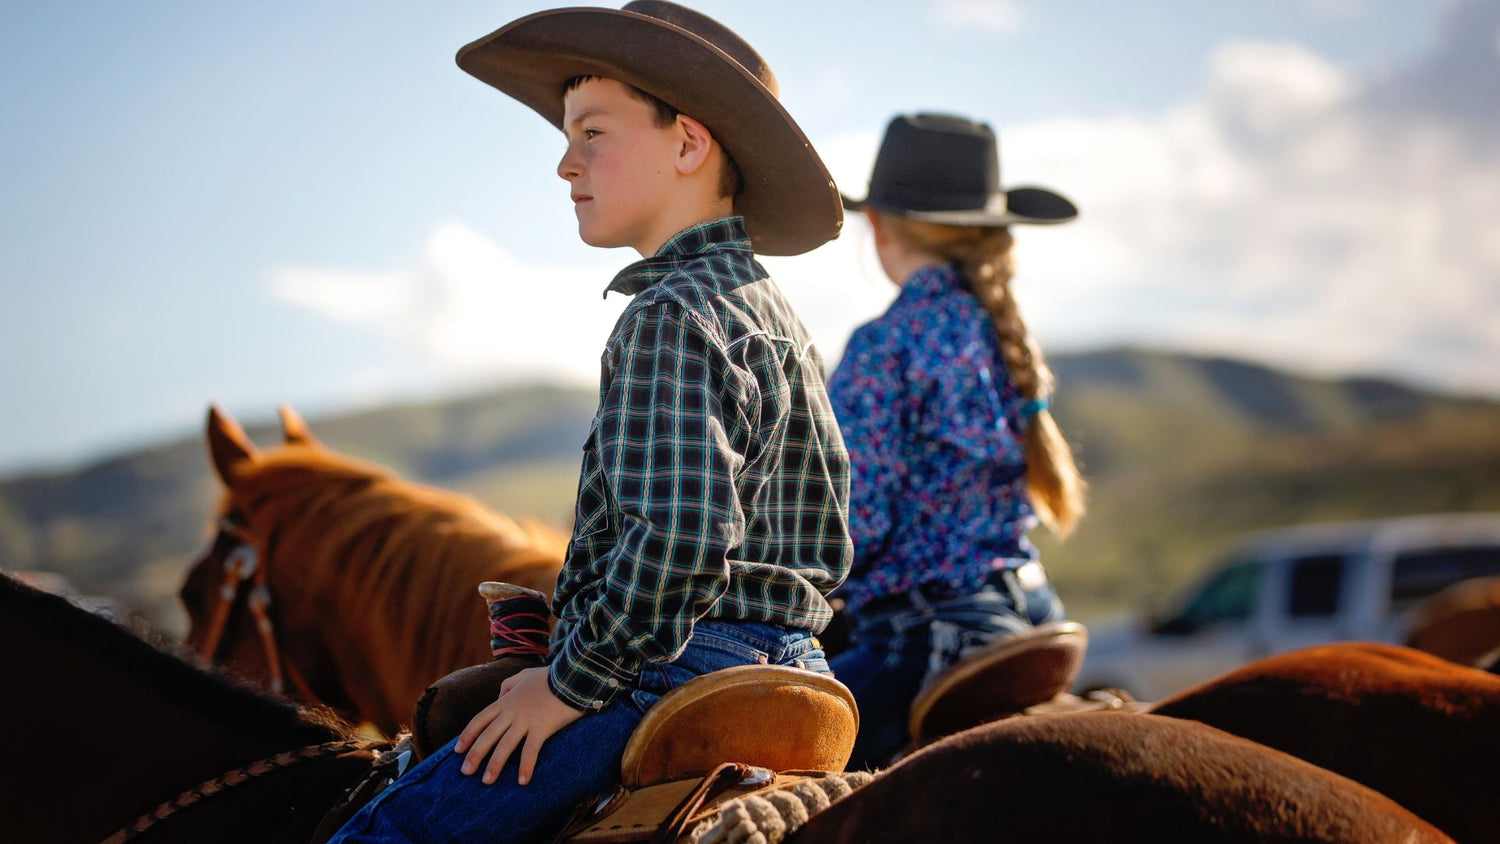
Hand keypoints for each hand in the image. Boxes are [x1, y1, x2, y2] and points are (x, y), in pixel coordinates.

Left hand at [453, 666, 583, 785]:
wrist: (572, 674)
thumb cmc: (550, 676)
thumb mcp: (525, 674)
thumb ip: (509, 684)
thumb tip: (499, 694)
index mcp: (506, 700)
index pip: (480, 719)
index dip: (467, 735)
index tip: (457, 750)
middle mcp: (511, 712)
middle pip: (488, 735)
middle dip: (474, 755)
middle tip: (464, 772)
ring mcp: (525, 720)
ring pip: (505, 746)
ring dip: (494, 765)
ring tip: (486, 781)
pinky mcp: (542, 728)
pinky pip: (530, 751)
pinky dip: (525, 766)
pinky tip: (522, 781)